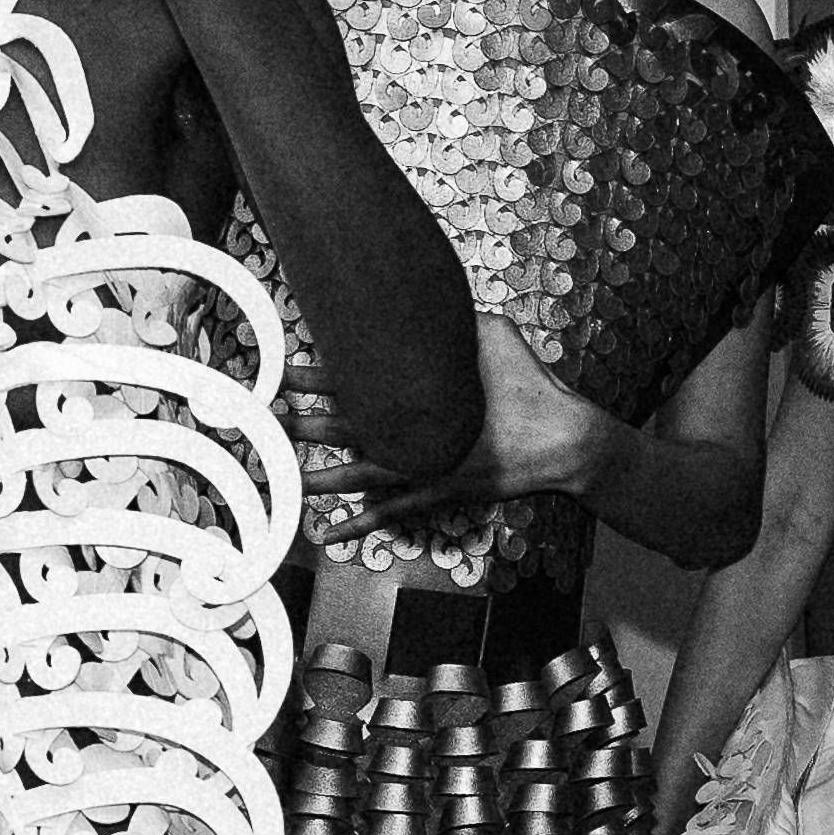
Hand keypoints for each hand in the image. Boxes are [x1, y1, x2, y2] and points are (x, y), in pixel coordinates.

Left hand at [291, 313, 616, 538]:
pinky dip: (361, 523)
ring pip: (359, 474)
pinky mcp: (441, 492)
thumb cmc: (533, 384)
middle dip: (302, 423)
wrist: (569, 440)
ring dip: (317, 477)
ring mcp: (429, 467)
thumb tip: (427, 301)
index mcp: (426, 392)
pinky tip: (329, 533)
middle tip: (263, 418)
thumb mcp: (497, 334)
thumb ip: (455, 322)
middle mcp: (420, 432)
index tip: (281, 371)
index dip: (317, 376)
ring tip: (278, 479)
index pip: (359, 381)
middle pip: (347, 428)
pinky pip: (393, 512)